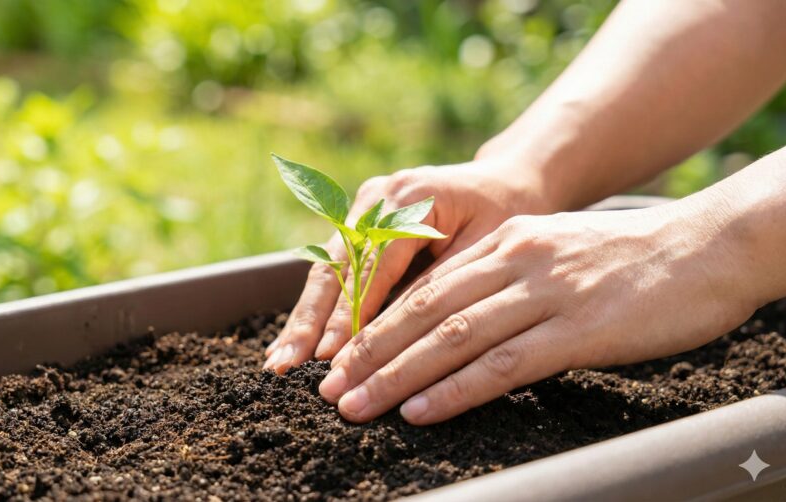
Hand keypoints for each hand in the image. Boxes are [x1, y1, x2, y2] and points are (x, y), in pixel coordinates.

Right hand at [263, 157, 548, 372]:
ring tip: (279, 361)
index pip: (372, 264)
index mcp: (411, 196)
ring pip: (324, 268)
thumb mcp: (485, 248)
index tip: (331, 357)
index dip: (349, 313)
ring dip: (304, 318)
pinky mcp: (359, 223)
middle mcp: (377, 197)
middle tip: (285, 366)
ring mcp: (362, 207)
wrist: (504, 181)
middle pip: (334, 265)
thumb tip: (397, 338)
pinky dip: (317, 309)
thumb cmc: (505, 215)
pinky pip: (333, 269)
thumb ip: (440, 285)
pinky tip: (296, 342)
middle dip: (309, 320)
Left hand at [319, 200, 759, 423]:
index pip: (425, 287)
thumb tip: (459, 319)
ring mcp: (544, 293)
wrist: (702, 247)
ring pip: (452, 338)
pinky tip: (420, 410)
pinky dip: (454, 389)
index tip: (340, 356)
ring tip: (356, 404)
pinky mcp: (576, 328)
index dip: (375, 324)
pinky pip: (503, 364)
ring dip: (396, 375)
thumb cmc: (626, 259)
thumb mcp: (552, 252)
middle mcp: (513, 260)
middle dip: (369, 352)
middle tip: (329, 387)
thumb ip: (505, 278)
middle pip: (423, 312)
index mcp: (504, 242)